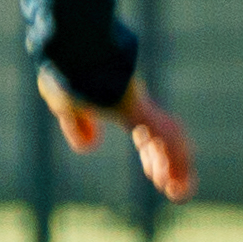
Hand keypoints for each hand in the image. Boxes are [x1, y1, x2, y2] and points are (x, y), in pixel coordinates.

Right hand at [38, 69, 194, 200]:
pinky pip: (165, 139)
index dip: (154, 156)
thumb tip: (89, 147)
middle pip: (164, 138)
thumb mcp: (65, 105)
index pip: (149, 134)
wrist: (70, 50)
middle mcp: (139, 106)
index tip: (156, 177)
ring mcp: (142, 106)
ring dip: (177, 166)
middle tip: (170, 187)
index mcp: (124, 106)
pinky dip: (173, 161)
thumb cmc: (65, 72)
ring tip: (177, 191)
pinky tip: (175, 180)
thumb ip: (76, 125)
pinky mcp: (140, 109)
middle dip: (168, 164)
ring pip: (172, 140)